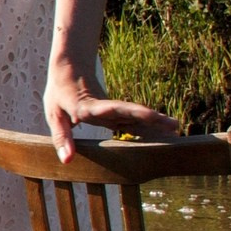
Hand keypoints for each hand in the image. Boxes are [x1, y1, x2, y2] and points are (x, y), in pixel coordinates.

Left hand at [44, 64, 181, 162]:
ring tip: (176, 129)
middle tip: (173, 125)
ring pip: (136, 115)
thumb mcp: (54, 116)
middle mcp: (106, 107)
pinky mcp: (116, 112)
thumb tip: (67, 161)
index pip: (110, 109)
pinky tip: (163, 133)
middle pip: (131, 111)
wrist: (70, 69)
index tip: (148, 114)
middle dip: (152, 118)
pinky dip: (147, 127)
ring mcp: (113, 109)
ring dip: (155, 121)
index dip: (129, 112)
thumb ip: (62, 138)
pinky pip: (133, 120)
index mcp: (89, 107)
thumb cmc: (59, 94)